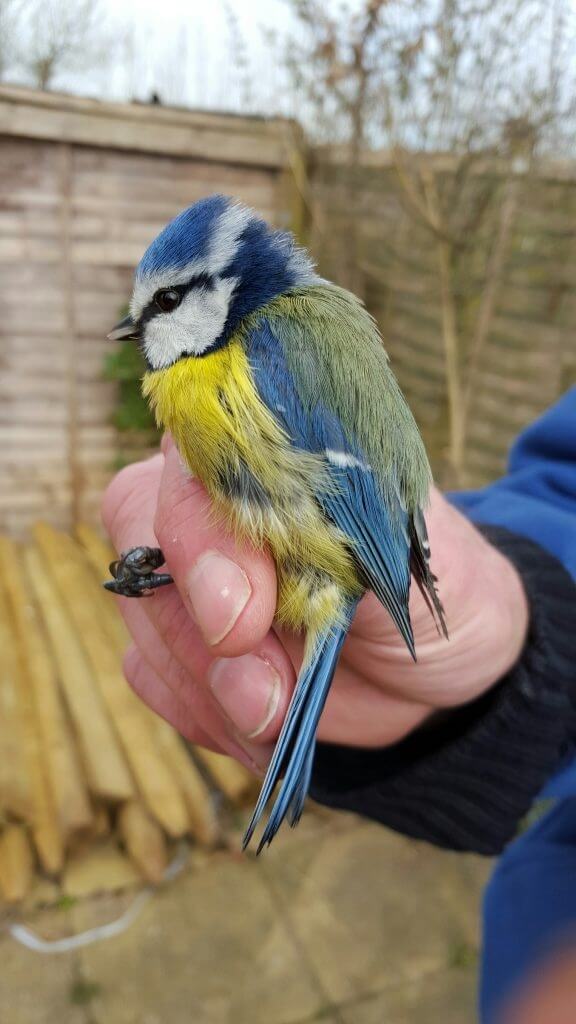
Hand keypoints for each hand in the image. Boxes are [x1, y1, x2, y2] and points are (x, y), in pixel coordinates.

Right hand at [102, 437, 528, 774]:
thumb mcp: (408, 565)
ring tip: (279, 711)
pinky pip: (151, 675)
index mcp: (272, 457)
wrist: (433, 671)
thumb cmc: (425, 594)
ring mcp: (190, 575)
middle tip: (263, 695)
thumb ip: (329, 562)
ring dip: (207, 686)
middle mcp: (215, 504)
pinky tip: (262, 725)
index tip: (246, 617)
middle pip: (145, 539)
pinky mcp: (183, 642)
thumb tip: (239, 610)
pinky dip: (203, 714)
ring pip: (145, 618)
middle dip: (197, 632)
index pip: (196, 464)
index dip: (204, 540)